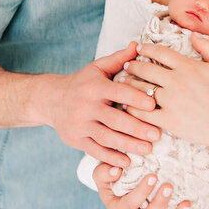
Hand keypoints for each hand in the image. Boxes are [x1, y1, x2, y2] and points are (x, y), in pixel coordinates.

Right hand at [40, 42, 159, 166]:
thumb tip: (138, 45)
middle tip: (157, 135)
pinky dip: (111, 158)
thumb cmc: (82, 83)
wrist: (51, 99)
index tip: (153, 105)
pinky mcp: (76, 140)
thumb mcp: (98, 68)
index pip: (118, 92)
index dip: (135, 98)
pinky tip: (126, 162)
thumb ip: (119, 59)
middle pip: (114, 119)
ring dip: (128, 145)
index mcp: (95, 87)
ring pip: (106, 137)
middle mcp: (86, 106)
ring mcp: (80, 124)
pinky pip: (95, 150)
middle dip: (137, 128)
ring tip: (147, 150)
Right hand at [92, 162, 202, 208]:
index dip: (141, 192)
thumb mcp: (102, 175)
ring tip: (186, 203)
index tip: (153, 176)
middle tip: (168, 186)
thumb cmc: (112, 181)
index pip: (129, 203)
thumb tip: (117, 170)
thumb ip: (104, 172)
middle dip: (160, 204)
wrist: (119, 193)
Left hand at [126, 35, 208, 152]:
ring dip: (129, 85)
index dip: (146, 49)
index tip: (139, 48)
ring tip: (123, 83)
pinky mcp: (169, 121)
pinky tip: (129, 105)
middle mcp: (176, 81)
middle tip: (126, 65)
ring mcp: (171, 101)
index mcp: (188, 67)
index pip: (160, 53)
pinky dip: (134, 108)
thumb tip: (193, 35)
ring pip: (141, 90)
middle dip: (133, 66)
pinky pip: (144, 113)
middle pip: (146, 70)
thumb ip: (207, 47)